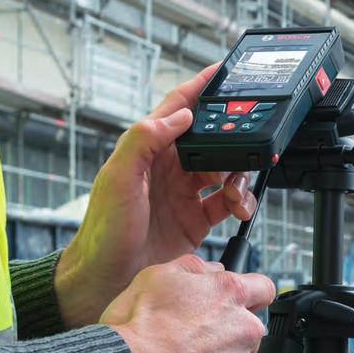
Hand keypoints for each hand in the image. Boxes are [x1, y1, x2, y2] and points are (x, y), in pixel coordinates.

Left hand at [55, 64, 257, 327]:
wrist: (105, 283)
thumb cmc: (102, 231)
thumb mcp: (118, 178)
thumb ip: (144, 139)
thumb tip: (182, 115)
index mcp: (149, 148)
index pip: (179, 105)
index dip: (202, 85)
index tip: (225, 69)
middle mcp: (169, 166)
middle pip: (211, 137)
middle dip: (234, 137)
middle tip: (251, 141)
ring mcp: (184, 192)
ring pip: (225, 168)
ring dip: (240, 174)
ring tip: (237, 190)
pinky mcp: (195, 219)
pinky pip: (228, 201)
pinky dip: (241, 202)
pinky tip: (239, 208)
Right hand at [101, 254, 274, 352]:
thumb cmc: (140, 325)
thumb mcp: (160, 275)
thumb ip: (196, 266)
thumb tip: (212, 270)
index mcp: (231, 293)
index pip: (265, 287)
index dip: (251, 292)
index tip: (238, 300)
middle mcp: (244, 327)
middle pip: (251, 324)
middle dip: (231, 326)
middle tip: (199, 331)